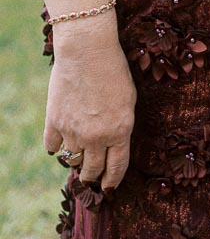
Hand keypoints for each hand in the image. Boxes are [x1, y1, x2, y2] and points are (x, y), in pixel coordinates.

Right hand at [45, 16, 135, 192]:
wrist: (88, 49)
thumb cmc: (114, 69)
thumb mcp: (128, 99)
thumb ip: (120, 125)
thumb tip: (113, 144)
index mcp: (120, 131)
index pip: (117, 168)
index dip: (112, 181)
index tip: (108, 188)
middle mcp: (97, 137)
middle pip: (92, 170)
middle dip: (93, 175)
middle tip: (91, 174)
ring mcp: (74, 132)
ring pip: (73, 159)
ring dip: (76, 158)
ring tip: (78, 151)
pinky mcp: (54, 123)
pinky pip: (52, 147)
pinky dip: (56, 145)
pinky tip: (60, 137)